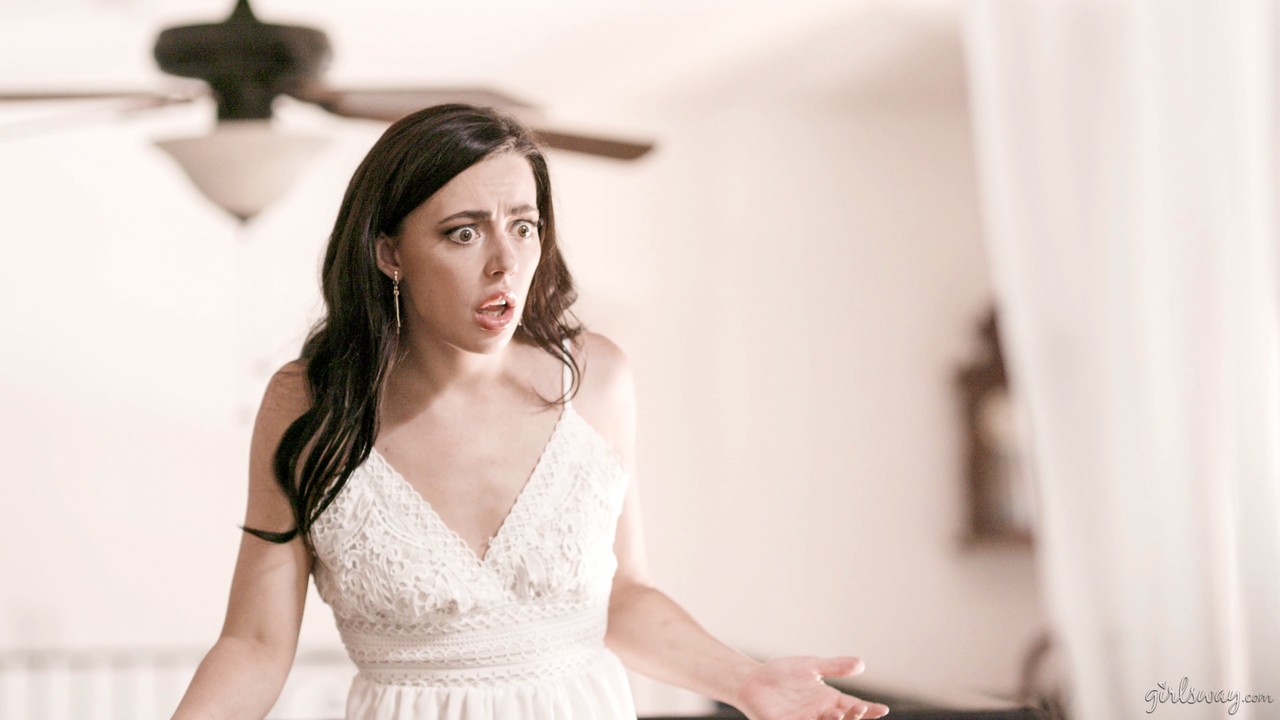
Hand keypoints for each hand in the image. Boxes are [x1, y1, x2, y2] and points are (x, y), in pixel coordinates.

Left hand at [732, 656, 890, 719]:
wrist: (752, 679)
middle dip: (854, 717)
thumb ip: (834, 666)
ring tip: (837, 714)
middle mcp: (820, 714)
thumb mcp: (810, 665)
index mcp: (829, 700)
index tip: (882, 709)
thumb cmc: (782, 673)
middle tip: (859, 708)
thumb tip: (861, 664)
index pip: (854, 708)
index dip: (869, 710)